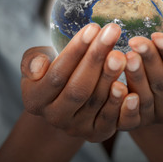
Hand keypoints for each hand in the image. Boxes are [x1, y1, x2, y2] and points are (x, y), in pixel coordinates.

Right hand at [20, 23, 138, 141]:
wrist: (65, 96)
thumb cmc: (52, 68)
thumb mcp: (36, 60)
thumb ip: (32, 60)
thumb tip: (39, 66)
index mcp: (35, 99)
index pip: (56, 74)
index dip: (75, 51)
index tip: (93, 27)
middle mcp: (54, 117)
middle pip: (78, 88)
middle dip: (96, 58)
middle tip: (113, 32)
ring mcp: (76, 128)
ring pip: (95, 102)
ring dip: (110, 76)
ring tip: (122, 54)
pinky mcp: (97, 134)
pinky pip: (110, 120)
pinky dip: (120, 105)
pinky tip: (130, 87)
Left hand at [122, 33, 162, 127]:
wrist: (150, 95)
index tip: (157, 35)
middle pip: (161, 82)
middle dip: (148, 59)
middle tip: (136, 41)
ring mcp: (152, 119)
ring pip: (144, 97)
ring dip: (135, 75)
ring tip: (125, 56)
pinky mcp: (133, 125)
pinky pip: (129, 118)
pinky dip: (123, 104)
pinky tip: (115, 85)